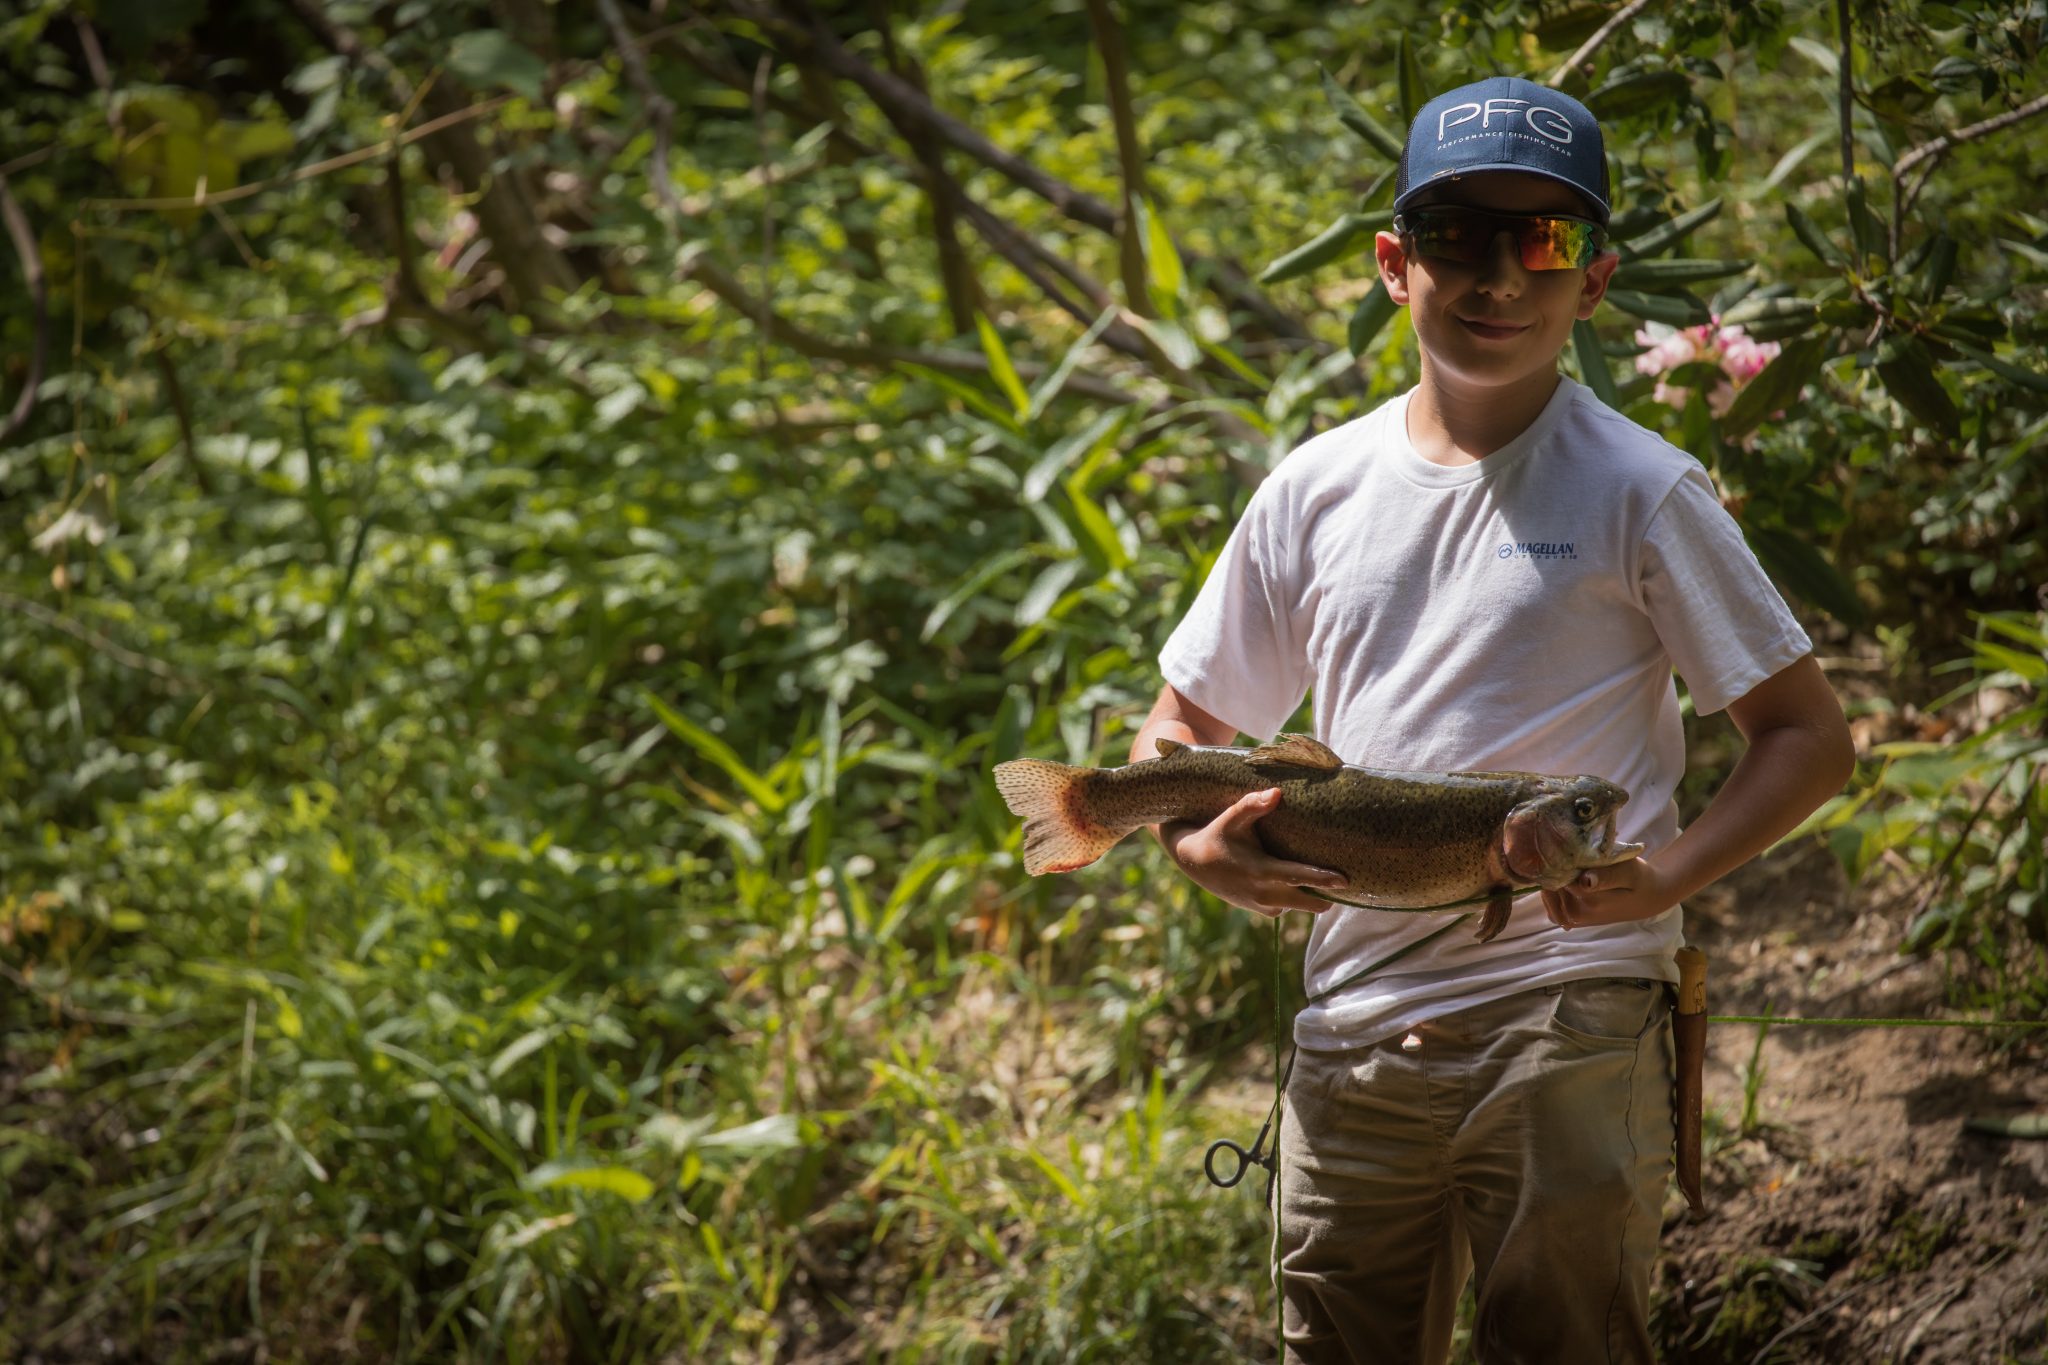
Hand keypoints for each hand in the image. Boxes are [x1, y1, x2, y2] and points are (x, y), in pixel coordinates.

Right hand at [1164, 787, 1348, 916]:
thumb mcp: (1231, 818)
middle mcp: (1262, 893)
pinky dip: (1295, 899)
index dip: (1322, 879)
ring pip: (1298, 906)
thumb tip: (1277, 792)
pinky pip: (1286, 907)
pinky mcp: (1260, 910)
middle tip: (1349, 885)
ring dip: (1313, 899)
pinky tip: (1303, 886)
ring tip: (1332, 885)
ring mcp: (1261, 905)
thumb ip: (1253, 805)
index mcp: (1259, 871)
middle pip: (1306, 902)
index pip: (1297, 877)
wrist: (1194, 862)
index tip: (1345, 880)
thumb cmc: (1218, 834)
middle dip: (1327, 897)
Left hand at [1540, 856, 1679, 929]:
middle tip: (1585, 852)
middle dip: (1562, 862)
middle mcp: (1576, 913)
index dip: (1566, 855)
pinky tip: (1573, 876)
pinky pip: (1550, 899)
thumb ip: (1607, 876)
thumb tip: (1585, 881)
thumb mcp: (1629, 872)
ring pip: (1548, 888)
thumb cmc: (1638, 879)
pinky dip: (1556, 885)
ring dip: (1560, 872)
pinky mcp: (1568, 917)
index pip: (1559, 873)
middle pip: (1551, 880)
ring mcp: (1570, 918)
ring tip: (1585, 864)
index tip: (1580, 844)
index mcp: (1590, 901)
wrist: (1646, 897)